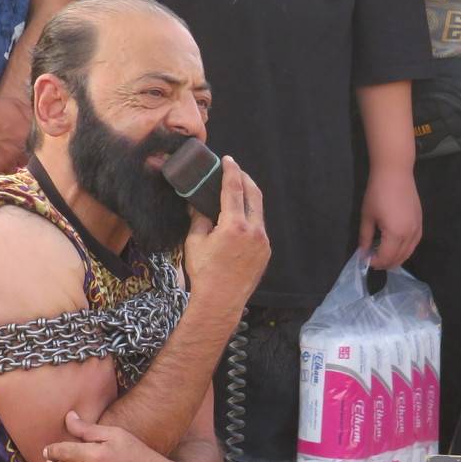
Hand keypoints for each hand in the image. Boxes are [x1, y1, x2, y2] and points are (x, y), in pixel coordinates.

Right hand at [0, 94, 30, 175]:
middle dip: (16, 156)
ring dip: (6, 163)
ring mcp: (4, 162)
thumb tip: (34, 126)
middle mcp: (18, 152)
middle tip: (6, 149)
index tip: (17, 145)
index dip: (24, 148)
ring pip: (9, 169)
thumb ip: (29, 118)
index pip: (31, 150)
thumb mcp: (16, 105)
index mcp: (27, 138)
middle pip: (22, 162)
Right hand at [183, 156, 269, 321]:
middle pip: (254, 194)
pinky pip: (259, 228)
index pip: (234, 189)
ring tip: (238, 192)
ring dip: (250, 198)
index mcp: (234, 226)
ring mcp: (263, 243)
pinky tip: (241, 218)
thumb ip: (199, 218)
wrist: (221, 301)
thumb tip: (199, 203)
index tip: (228, 160)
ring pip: (259, 211)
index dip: (231, 171)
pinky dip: (251, 217)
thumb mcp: (195, 242)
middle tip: (235, 171)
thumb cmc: (204, 273)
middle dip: (245, 179)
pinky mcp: (266, 253)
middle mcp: (254, 231)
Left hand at [359, 165, 421, 269]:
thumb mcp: (367, 216)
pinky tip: (395, 247)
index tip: (365, 260)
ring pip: (408, 253)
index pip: (386, 257)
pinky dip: (405, 250)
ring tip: (382, 255)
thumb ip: (365, 237)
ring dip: (395, 258)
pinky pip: (414, 244)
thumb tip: (363, 252)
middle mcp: (410, 235)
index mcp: (396, 234)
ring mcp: (418, 229)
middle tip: (372, 259)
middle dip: (384, 263)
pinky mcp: (420, 223)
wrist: (395, 172)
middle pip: (398, 258)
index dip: (375, 262)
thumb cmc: (378, 192)